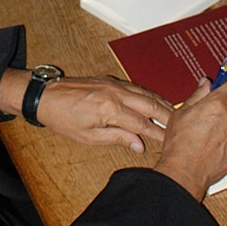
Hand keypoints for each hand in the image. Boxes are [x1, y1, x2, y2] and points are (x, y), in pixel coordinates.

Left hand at [0, 69, 171, 151]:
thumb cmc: (63, 118)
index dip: (158, 133)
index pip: (142, 123)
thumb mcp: (89, 137)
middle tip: (181, 126)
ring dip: (160, 103)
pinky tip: (153, 101)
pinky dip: (148, 95)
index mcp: (110, 109)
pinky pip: (135, 87)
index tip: (171, 141)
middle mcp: (115, 92)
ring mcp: (113, 83)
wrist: (45, 96)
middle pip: (149, 104)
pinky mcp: (109, 80)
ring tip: (173, 114)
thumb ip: (117, 138)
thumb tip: (139, 145)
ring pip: (144, 93)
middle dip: (167, 115)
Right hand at [156, 78, 226, 201]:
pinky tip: (214, 146)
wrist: (185, 171)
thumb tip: (205, 84)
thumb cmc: (180, 144)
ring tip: (208, 134)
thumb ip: (197, 95)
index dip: (224, 86)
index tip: (220, 88)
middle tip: (208, 115)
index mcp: (217, 104)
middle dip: (224, 106)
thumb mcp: (181, 112)